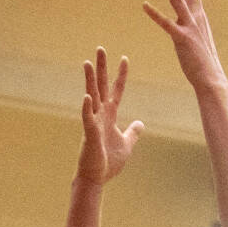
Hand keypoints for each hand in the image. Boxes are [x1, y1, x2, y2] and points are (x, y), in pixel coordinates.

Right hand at [77, 47, 142, 185]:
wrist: (97, 178)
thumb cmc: (109, 163)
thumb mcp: (127, 144)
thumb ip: (133, 132)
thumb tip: (141, 123)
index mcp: (110, 115)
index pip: (116, 90)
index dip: (121, 75)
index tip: (125, 59)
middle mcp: (100, 115)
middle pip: (101, 86)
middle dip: (101, 68)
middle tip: (100, 48)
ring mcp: (93, 122)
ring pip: (91, 96)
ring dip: (89, 79)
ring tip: (87, 62)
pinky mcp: (89, 134)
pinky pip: (87, 118)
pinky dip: (87, 108)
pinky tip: (87, 96)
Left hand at [143, 0, 227, 95]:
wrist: (211, 80)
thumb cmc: (204, 66)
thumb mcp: (199, 44)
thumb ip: (193, 32)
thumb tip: (190, 31)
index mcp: (200, 18)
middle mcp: (196, 17)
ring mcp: (189, 27)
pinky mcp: (182, 39)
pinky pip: (166, 24)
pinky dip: (154, 14)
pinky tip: (144, 5)